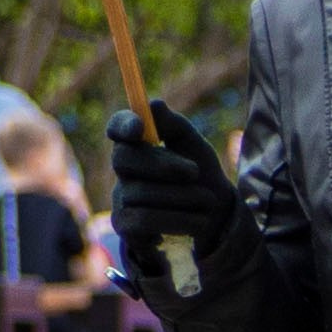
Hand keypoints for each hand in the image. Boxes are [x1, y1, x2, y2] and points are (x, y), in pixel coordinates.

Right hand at [108, 100, 240, 278]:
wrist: (214, 218)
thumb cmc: (200, 175)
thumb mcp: (194, 145)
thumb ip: (174, 124)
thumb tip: (153, 104)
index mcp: (137, 143)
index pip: (117, 127)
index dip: (123, 125)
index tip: (139, 127)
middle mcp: (122, 170)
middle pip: (124, 159)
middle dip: (163, 164)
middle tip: (194, 171)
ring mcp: (120, 198)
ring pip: (141, 193)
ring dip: (183, 197)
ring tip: (207, 201)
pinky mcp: (126, 226)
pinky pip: (145, 220)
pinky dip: (180, 220)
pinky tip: (198, 222)